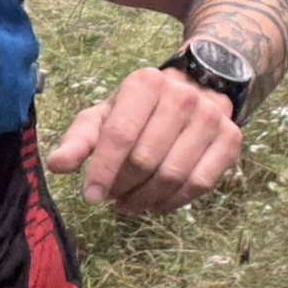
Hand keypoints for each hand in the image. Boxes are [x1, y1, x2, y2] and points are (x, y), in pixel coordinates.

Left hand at [45, 66, 242, 216]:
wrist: (194, 90)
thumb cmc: (138, 110)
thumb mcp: (104, 116)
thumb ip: (79, 140)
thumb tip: (57, 166)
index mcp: (144, 84)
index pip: (119, 135)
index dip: (102, 171)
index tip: (91, 198)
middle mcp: (181, 96)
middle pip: (145, 159)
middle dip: (123, 186)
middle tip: (112, 197)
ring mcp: (210, 116)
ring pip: (173, 175)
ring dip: (146, 199)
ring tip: (130, 203)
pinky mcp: (231, 138)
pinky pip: (201, 183)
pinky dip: (175, 202)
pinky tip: (157, 204)